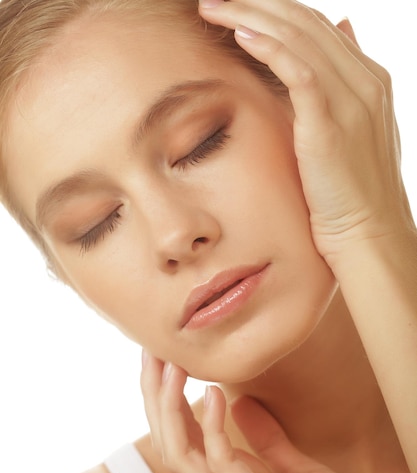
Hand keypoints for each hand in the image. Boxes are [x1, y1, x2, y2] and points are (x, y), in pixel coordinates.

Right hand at [141, 354, 387, 472]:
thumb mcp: (294, 466)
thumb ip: (265, 438)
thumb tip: (238, 402)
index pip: (179, 435)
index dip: (164, 398)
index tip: (162, 358)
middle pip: (166, 439)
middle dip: (154, 396)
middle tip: (151, 353)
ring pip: (178, 451)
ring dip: (168, 407)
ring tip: (172, 366)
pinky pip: (219, 462)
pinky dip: (211, 426)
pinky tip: (216, 394)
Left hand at [198, 0, 413, 264]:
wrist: (367, 233)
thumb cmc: (349, 193)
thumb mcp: (348, 136)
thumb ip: (338, 90)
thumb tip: (331, 43)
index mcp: (368, 80)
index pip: (317, 26)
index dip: (274, 11)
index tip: (236, 8)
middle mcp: (364, 80)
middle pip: (305, 21)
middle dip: (256, 3)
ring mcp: (352, 99)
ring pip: (298, 37)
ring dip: (250, 16)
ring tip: (212, 7)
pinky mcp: (331, 123)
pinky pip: (300, 71)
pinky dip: (270, 49)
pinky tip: (240, 35)